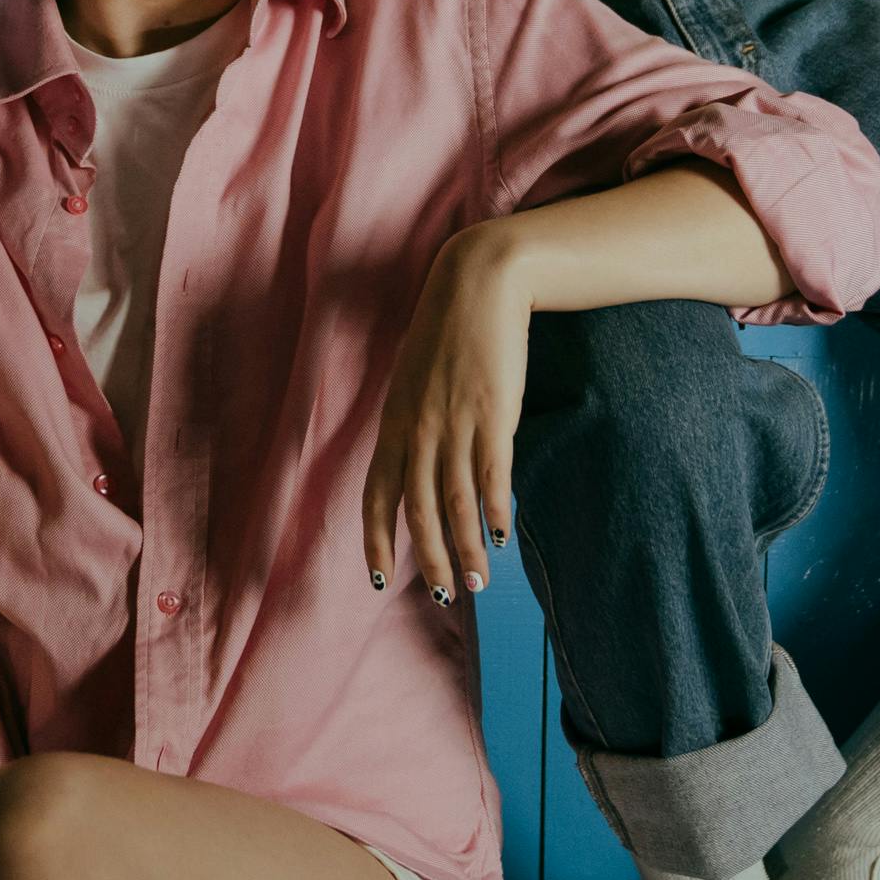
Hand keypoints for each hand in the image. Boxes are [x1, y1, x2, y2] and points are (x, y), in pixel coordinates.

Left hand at [362, 227, 532, 607]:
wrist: (478, 283)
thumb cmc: (447, 332)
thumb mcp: (414, 380)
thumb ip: (413, 423)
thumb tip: (417, 464)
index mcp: (394, 423)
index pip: (376, 496)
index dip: (377, 540)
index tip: (380, 578)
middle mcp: (418, 430)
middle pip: (417, 511)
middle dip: (431, 559)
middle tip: (446, 596)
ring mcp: (455, 423)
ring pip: (455, 502)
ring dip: (467, 547)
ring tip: (478, 581)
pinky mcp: (492, 413)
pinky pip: (492, 474)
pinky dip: (496, 509)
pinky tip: (504, 535)